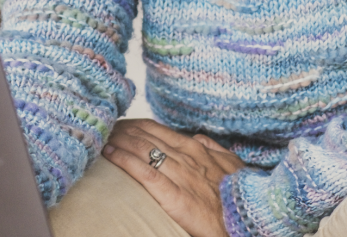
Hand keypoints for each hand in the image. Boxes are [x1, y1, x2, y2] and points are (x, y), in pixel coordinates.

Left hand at [102, 119, 244, 236]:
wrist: (247, 222)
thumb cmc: (239, 196)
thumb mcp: (232, 164)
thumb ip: (213, 148)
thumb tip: (196, 136)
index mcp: (196, 148)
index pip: (157, 129)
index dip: (133, 125)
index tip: (117, 123)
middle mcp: (186, 156)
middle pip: (145, 135)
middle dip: (120, 130)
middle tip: (101, 126)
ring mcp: (180, 175)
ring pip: (141, 149)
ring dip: (117, 140)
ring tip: (99, 136)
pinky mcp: (175, 196)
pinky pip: (145, 173)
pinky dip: (125, 161)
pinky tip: (109, 154)